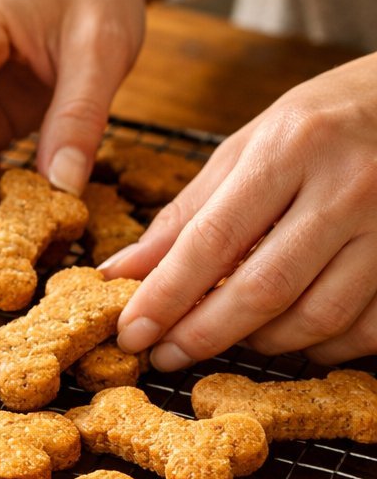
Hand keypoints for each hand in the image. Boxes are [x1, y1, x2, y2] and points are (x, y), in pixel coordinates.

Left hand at [105, 55, 376, 365]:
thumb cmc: (323, 124)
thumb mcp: (249, 145)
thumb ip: (189, 212)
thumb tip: (126, 271)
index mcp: (292, 147)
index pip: (214, 239)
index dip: (167, 295)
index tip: (133, 332)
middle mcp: (347, 187)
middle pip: (264, 289)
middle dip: (204, 334)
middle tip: (167, 355)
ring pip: (316, 319)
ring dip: (262, 342)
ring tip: (231, 335)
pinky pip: (364, 330)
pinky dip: (322, 346)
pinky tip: (295, 332)